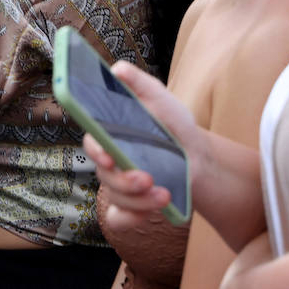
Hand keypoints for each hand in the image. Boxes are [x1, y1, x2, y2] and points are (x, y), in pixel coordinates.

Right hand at [85, 60, 202, 231]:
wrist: (196, 156)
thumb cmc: (172, 124)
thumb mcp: (161, 99)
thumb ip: (139, 83)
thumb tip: (118, 69)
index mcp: (111, 133)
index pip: (92, 142)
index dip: (95, 150)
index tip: (108, 154)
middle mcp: (110, 160)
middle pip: (103, 175)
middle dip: (124, 180)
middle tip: (147, 178)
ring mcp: (118, 184)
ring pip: (115, 198)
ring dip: (139, 200)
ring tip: (164, 194)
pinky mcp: (130, 206)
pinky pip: (120, 219)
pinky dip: (134, 218)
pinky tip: (154, 209)